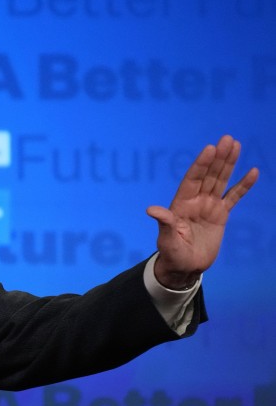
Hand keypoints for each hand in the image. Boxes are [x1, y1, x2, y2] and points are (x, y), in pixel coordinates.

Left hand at [147, 135, 257, 289]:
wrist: (185, 267)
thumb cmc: (172, 254)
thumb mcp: (167, 240)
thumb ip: (165, 223)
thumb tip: (152, 210)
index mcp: (181, 204)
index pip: (192, 179)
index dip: (201, 164)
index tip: (210, 148)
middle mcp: (195, 201)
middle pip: (209, 175)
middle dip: (218, 158)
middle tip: (227, 138)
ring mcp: (209, 206)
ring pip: (221, 181)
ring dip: (228, 164)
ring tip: (236, 145)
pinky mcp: (221, 215)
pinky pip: (234, 197)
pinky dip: (243, 185)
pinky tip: (252, 172)